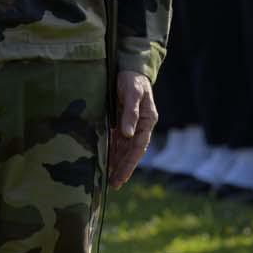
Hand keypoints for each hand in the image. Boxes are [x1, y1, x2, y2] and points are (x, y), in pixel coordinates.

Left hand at [107, 70, 157, 188]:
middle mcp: (141, 126)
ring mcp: (132, 125)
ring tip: (109, 179)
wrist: (130, 68)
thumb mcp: (132, 93)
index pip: (139, 146)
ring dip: (117, 163)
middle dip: (123, 168)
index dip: (130, 163)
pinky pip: (118, 141)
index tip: (121, 176)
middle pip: (132, 151)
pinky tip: (105, 161)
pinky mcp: (122, 122)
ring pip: (125, 148)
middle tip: (114, 184)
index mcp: (147, 121)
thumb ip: (130, 113)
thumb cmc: (132, 79)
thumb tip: (128, 134)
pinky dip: (112, 151)